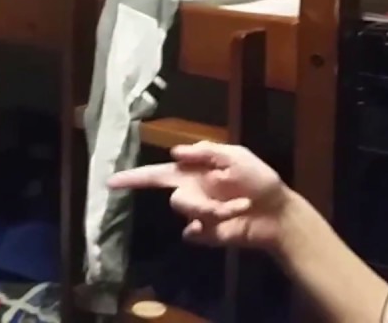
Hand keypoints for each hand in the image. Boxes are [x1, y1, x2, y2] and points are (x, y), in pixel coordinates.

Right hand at [108, 141, 290, 249]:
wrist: (278, 213)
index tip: (110, 181)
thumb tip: (174, 153)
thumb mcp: (237, 156)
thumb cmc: (258, 179)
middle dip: (199, 201)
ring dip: (216, 210)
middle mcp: (190, 193)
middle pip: (174, 199)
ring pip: (188, 214)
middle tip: (226, 198)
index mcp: (192, 173)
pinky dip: (213, 227)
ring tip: (240, 206)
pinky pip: (195, 233)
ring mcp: (197, 216)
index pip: (155, 174)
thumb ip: (206, 152)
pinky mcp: (205, 235)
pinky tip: (230, 222)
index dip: (132, 177)